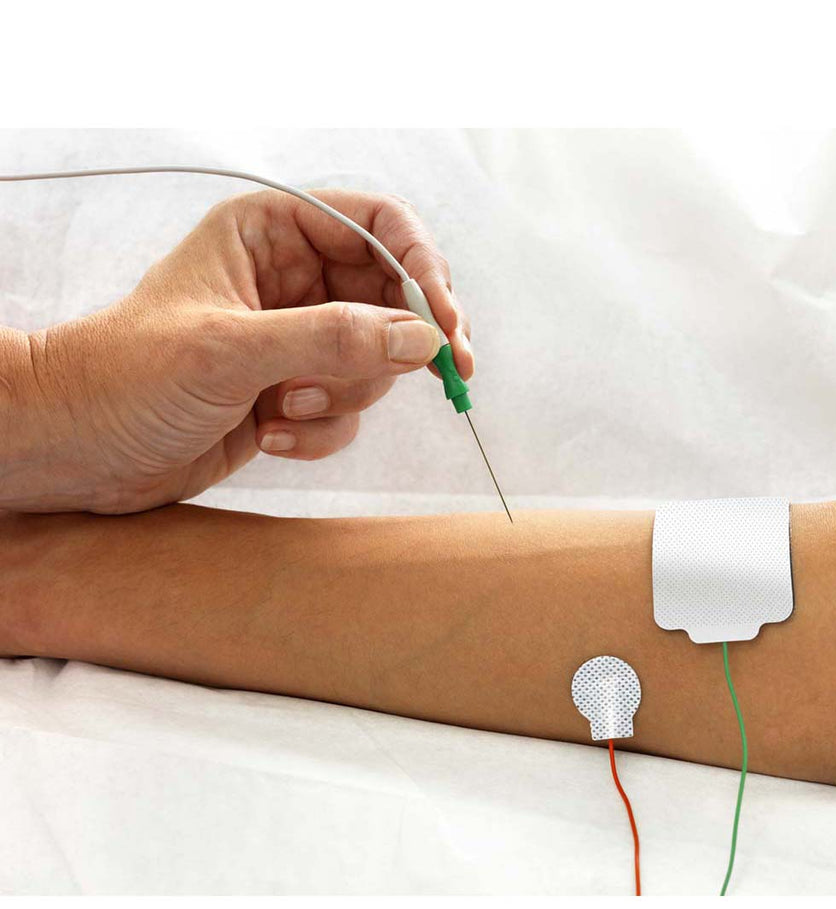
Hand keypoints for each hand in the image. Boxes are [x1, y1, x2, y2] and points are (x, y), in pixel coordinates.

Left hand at [0, 188, 472, 512]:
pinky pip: (348, 409)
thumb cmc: (128, 376)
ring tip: (281, 408)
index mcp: (271, 232)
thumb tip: (422, 340)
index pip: (381, 226)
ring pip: (375, 362)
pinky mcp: (295, 392)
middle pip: (393, 299)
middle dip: (391, 348)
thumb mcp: (230, 350)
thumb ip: (331, 339)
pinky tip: (269, 436)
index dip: (425, 269)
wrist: (79, 447)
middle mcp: (292, 279)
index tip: (448, 327)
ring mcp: (297, 339)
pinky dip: (320, 431)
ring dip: (340, 397)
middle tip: (437, 377)